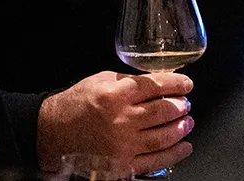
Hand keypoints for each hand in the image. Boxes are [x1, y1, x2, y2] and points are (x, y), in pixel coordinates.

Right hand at [36, 71, 193, 175]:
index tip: (185, 83)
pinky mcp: (124, 163)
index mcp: (116, 94)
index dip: (175, 83)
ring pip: (163, 136)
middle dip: (179, 106)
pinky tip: (183, 146)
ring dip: (180, 128)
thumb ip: (127, 80)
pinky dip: (174, 153)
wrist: (56, 131)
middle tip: (185, 103)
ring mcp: (124, 143)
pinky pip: (156, 160)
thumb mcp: (100, 80)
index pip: (155, 86)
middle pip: (163, 111)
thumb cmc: (76, 104)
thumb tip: (155, 82)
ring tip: (187, 121)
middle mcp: (122, 119)